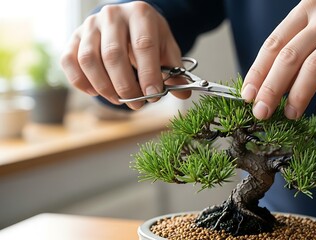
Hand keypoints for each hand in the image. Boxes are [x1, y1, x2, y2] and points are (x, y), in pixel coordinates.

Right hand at [60, 1, 188, 109]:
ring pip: (88, 59)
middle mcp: (113, 15)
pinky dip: (81, 82)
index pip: (143, 45)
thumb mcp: (167, 49)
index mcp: (140, 14)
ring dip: (104, 87)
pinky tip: (96, 92)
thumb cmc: (149, 38)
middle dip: (125, 85)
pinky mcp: (74, 37)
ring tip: (119, 100)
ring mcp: (90, 25)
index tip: (153, 94)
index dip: (148, 73)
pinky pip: (69, 61)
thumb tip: (183, 93)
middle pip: (113, 54)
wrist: (128, 22)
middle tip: (137, 103)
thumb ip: (175, 71)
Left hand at [242, 0, 315, 119]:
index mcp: (306, 11)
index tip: (247, 96)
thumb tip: (263, 91)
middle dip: (272, 88)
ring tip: (291, 114)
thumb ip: (292, 58)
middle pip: (290, 56)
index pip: (274, 44)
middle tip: (262, 111)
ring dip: (298, 95)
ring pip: (314, 67)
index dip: (258, 72)